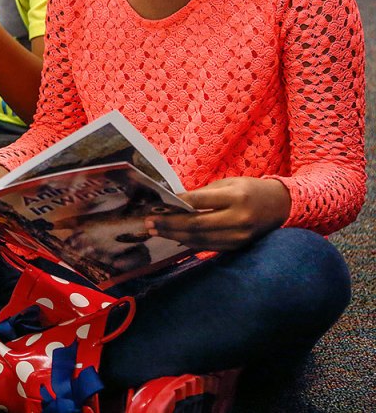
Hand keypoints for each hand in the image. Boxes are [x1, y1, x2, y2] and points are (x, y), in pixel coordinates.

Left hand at [146, 176, 291, 251]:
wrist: (281, 206)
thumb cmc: (250, 190)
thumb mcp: (229, 183)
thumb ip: (203, 194)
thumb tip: (174, 201)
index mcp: (236, 197)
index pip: (199, 202)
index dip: (175, 205)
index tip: (156, 205)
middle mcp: (239, 218)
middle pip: (196, 224)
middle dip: (169, 224)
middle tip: (149, 223)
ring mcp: (239, 236)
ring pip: (200, 239)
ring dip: (174, 236)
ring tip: (156, 231)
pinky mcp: (238, 247)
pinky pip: (208, 247)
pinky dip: (189, 242)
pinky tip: (174, 237)